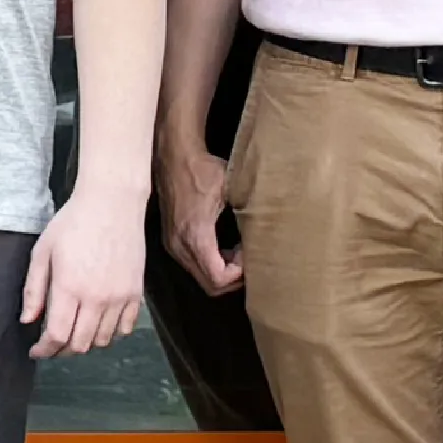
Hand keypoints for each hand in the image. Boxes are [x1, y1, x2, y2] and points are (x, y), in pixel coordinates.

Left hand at [24, 183, 146, 359]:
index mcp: (69, 287)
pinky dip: (111, 334)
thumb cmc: (73, 223)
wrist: (112, 203)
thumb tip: (28, 321)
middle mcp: (96, 298)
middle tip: (52, 346)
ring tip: (74, 333)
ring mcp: (119, 297)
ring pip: (103, 340)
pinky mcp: (136, 292)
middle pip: (80, 344)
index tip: (36, 351)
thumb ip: (34, 289)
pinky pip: (125, 328)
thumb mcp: (43, 252)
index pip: (56, 336)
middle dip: (62, 351)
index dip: (44, 350)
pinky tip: (98, 325)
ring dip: (86, 343)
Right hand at [157, 129, 239, 294]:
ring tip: (240, 253)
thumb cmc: (204, 170)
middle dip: (233, 278)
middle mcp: (180, 247)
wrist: (174, 156)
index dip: (240, 274)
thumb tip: (271, 233)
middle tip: (250, 259)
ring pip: (201, 278)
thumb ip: (248, 216)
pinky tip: (226, 247)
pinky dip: (212, 264)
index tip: (251, 252)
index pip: (218, 278)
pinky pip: (194, 266)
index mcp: (195, 236)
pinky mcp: (171, 241)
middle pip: (209, 285)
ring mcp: (173, 245)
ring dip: (223, 272)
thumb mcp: (232, 190)